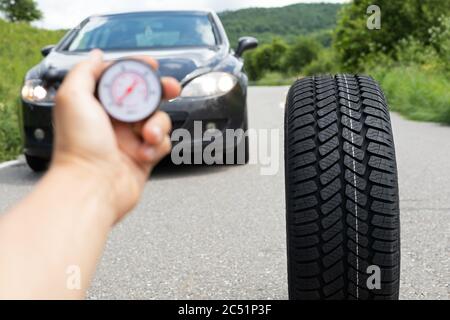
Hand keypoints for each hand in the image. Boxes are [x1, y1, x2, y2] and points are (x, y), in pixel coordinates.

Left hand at [52, 50, 180, 223]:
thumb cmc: (79, 147)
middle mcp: (115, 121)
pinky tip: (145, 154)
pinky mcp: (144, 156)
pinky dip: (158, 146)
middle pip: (146, 97)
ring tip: (147, 137)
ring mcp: (131, 139)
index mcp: (99, 104)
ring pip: (159, 119)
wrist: (92, 188)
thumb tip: (96, 56)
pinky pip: (163, 142)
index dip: (139, 70)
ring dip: (158, 125)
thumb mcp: (72, 98)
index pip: (123, 79)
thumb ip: (85, 72)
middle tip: (171, 89)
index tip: (151, 65)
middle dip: (161, 91)